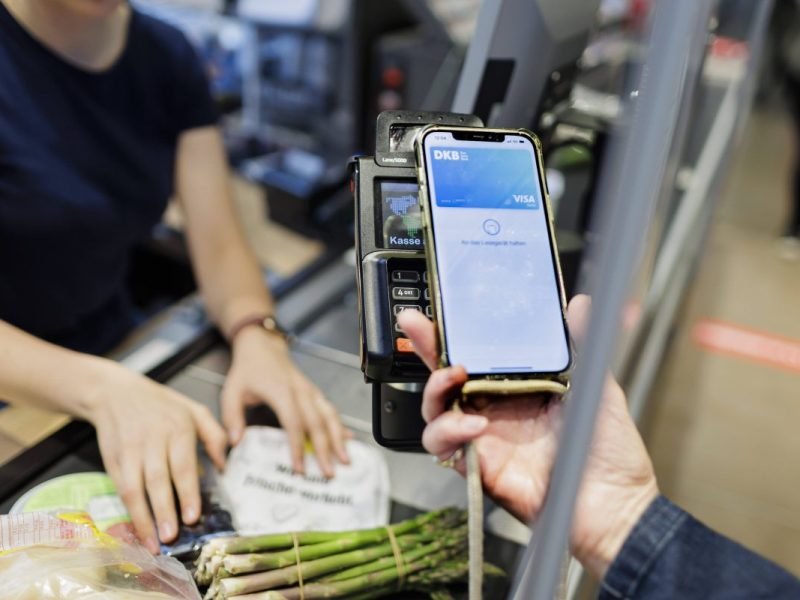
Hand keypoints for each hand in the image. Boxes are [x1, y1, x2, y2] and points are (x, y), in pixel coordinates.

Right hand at [85, 361, 226, 552]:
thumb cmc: (161, 404)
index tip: (193, 516)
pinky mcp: (112, 461)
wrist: (114, 393)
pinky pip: (119, 489)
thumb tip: (225, 464)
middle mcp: (152, 441)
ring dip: (143, 518)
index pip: (183, 465)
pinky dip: (128, 511)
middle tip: (171, 537)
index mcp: (177, 428)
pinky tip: (136, 528)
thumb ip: (214, 435)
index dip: (187, 492)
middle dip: (164, 511)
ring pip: (134, 489)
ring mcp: (129, 452)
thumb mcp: (194, 410)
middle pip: (157, 480)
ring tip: (153, 542)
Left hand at [221, 328, 349, 477]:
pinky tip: (348, 440)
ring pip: (329, 415)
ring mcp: (310, 391)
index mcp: (281, 391)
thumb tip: (235, 442)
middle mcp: (300, 391)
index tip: (299, 468)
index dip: (298, 446)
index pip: (293, 422)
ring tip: (345, 460)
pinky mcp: (314, 392)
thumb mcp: (231, 391)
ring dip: (338, 439)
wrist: (262, 347)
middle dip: (325, 449)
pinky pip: (330, 410)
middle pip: (317, 422)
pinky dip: (339, 426)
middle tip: (329, 473)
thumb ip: (232, 417)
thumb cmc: (247, 370)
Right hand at [397, 295, 658, 578]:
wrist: (615, 504)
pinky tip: (474, 424)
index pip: (477, 353)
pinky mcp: (479, 466)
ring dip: (434, 391)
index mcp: (518, 386)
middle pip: (445, 376)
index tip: (437, 309)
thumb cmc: (609, 450)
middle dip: (424, 348)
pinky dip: (450, 431)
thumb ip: (583, 345)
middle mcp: (495, 409)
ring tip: (454, 378)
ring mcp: (484, 438)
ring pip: (435, 411)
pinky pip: (445, 446)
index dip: (453, 333)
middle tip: (419, 327)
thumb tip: (581, 304)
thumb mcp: (599, 386)